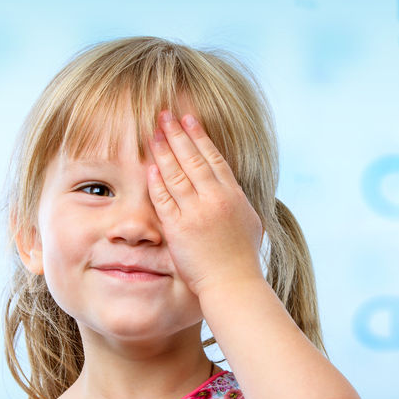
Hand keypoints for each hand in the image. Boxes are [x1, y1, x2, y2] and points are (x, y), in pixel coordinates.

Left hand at [146, 110, 264, 298]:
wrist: (234, 284)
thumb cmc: (242, 260)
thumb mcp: (249, 224)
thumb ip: (237, 203)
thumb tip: (231, 191)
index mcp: (233, 196)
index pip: (214, 158)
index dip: (200, 136)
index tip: (189, 118)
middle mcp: (216, 199)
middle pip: (193, 158)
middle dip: (178, 134)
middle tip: (165, 114)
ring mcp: (196, 213)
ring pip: (176, 173)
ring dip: (164, 150)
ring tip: (152, 132)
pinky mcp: (179, 228)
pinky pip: (164, 199)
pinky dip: (156, 181)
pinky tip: (149, 165)